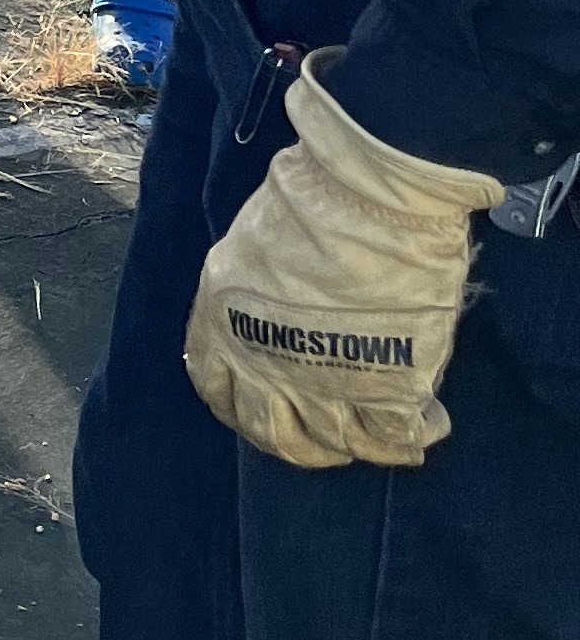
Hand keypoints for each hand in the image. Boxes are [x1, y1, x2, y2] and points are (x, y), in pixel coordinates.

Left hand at [183, 56, 505, 468]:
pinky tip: (424, 417)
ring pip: (331, 442)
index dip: (240, 403)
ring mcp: (322, 380)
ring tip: (374, 428)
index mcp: (220, 319)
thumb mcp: (250, 244)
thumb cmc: (308, 201)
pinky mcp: (384, 388)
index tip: (266, 404)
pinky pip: (391, 438)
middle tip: (325, 433)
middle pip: (270, 431)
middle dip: (296, 440)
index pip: (214, 387)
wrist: (366, 197)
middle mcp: (261, 360)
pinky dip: (407, 437)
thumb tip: (272, 312)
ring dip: (353, 442)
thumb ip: (255, 292)